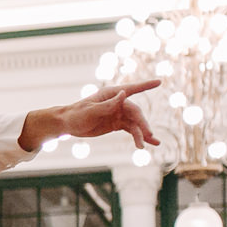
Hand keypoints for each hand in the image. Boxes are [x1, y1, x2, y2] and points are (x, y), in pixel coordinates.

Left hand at [21, 80, 160, 150]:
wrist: (67, 124)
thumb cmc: (76, 114)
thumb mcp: (90, 110)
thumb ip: (107, 104)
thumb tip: (123, 94)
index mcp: (112, 94)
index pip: (131, 89)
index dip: (146, 85)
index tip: (159, 82)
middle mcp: (118, 102)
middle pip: (136, 112)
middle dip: (143, 123)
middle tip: (148, 134)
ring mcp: (119, 113)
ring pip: (135, 123)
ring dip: (143, 133)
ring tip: (151, 143)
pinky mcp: (117, 124)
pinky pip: (131, 130)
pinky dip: (139, 136)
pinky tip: (146, 144)